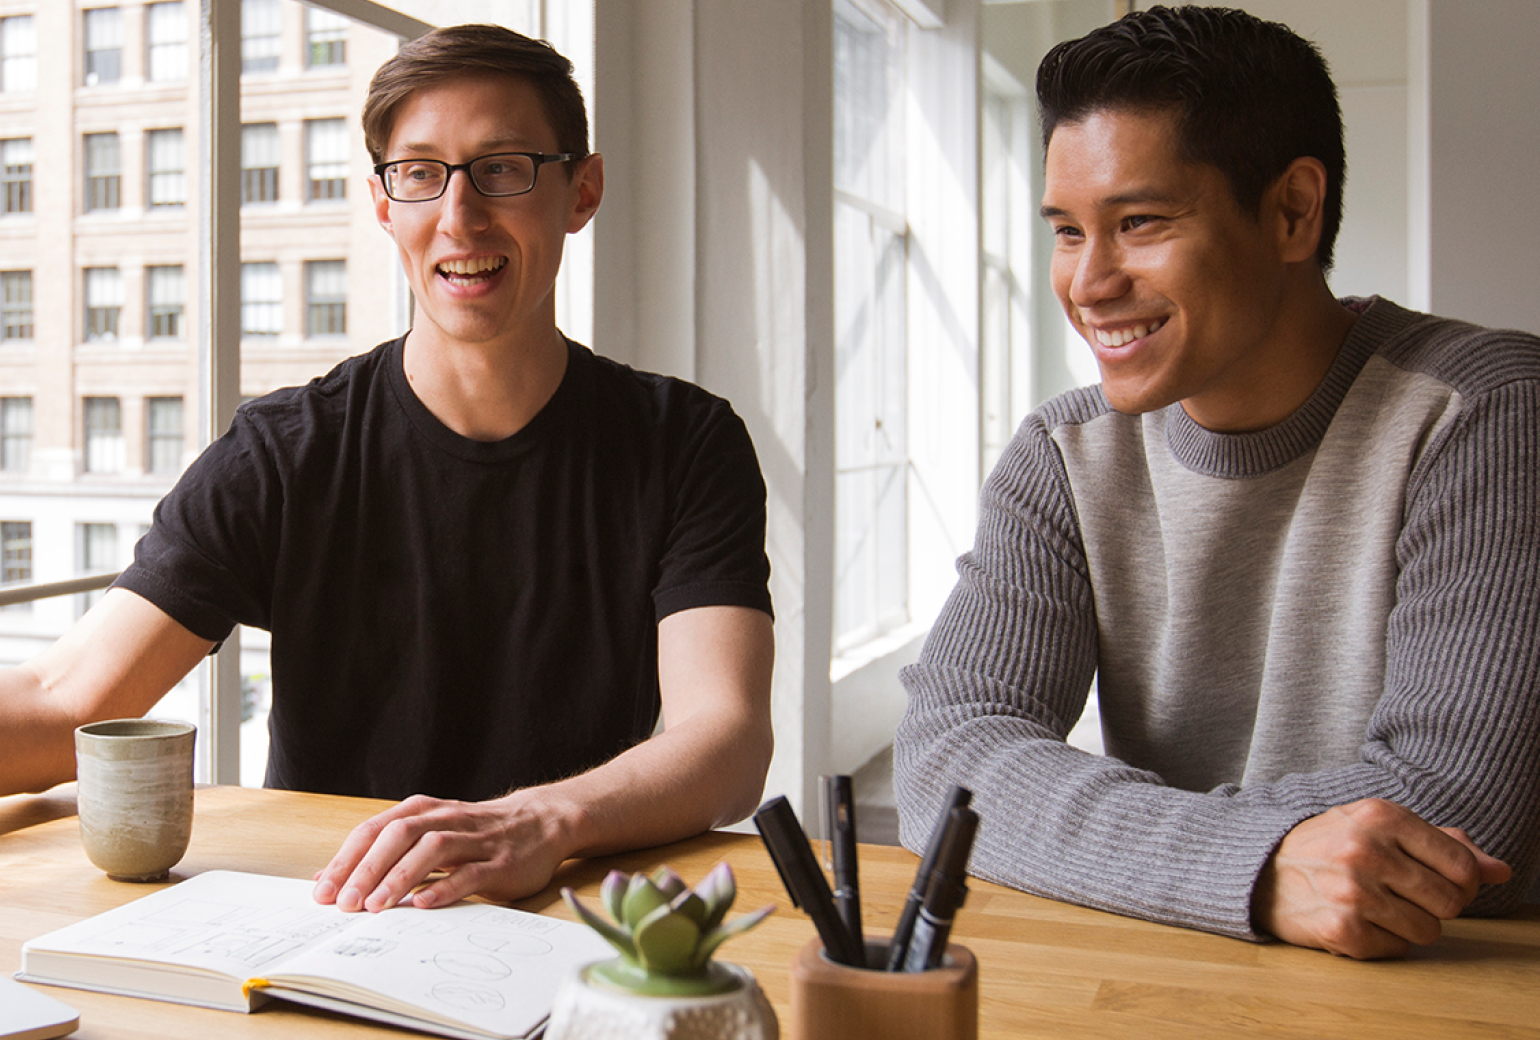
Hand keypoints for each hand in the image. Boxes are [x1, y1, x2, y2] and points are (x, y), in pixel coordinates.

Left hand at [312, 793, 569, 911]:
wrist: (541, 822)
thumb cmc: (476, 833)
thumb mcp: (427, 834)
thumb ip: (382, 853)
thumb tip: (329, 878)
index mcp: (424, 811)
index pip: (375, 830)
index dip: (347, 860)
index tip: (323, 892)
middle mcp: (446, 819)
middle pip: (399, 835)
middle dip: (367, 869)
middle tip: (345, 904)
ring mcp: (475, 839)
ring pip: (433, 849)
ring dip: (400, 877)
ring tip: (377, 907)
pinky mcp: (500, 862)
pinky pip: (470, 873)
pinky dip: (445, 887)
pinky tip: (424, 904)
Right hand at [1252, 798, 1510, 958]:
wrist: (1259, 870)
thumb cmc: (1329, 846)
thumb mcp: (1379, 827)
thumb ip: (1443, 844)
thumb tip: (1501, 872)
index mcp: (1381, 815)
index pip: (1462, 865)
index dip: (1462, 882)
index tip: (1437, 881)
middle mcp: (1366, 849)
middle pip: (1450, 901)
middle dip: (1436, 905)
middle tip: (1403, 894)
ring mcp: (1352, 891)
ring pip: (1429, 930)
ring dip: (1409, 925)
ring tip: (1377, 907)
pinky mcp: (1340, 928)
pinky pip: (1398, 949)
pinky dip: (1383, 941)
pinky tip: (1358, 921)